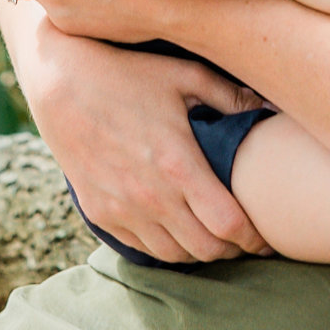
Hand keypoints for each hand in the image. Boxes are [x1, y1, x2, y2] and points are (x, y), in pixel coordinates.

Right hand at [9, 0, 273, 263]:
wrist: (60, 82)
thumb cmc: (128, 73)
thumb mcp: (184, 74)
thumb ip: (230, 96)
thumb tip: (270, 110)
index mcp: (178, 164)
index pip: (229, 224)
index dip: (255, 238)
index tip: (267, 237)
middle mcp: (151, 196)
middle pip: (206, 250)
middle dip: (234, 250)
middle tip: (246, 239)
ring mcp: (122, 208)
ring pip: (175, 255)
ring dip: (200, 252)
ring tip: (214, 236)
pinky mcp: (100, 213)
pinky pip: (143, 248)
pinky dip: (166, 248)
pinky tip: (177, 231)